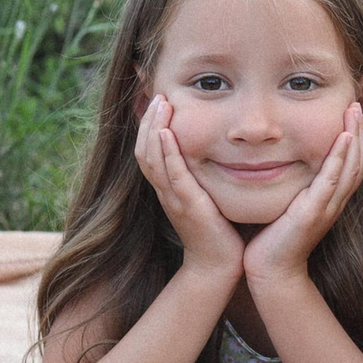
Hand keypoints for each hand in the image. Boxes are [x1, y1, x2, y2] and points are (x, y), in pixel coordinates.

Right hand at [135, 97, 243, 282]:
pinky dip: (166, 153)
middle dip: (148, 120)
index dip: (149, 126)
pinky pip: (171, 175)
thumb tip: (216, 150)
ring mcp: (173, 198)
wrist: (218, 267)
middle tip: (158, 95)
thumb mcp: (206, 197)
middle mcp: (165, 191)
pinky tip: (166, 134)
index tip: (159, 102)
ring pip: (152, 158)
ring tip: (160, 104)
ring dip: (154, 128)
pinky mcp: (188, 205)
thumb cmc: (218, 232)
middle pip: (144, 150)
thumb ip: (203, 176)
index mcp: (168, 189)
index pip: (149, 151)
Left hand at [243, 103, 362, 286]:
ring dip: (356, 138)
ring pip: (352, 167)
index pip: (352, 164)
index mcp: (330, 200)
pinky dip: (340, 158)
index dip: (358, 139)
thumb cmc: (273, 239)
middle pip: (359, 161)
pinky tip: (343, 138)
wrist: (270, 271)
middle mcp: (334, 202)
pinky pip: (332, 181)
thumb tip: (283, 161)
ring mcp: (327, 208)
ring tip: (357, 113)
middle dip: (362, 132)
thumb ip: (293, 186)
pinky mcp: (313, 213)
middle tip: (361, 105)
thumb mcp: (288, 205)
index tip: (358, 115)